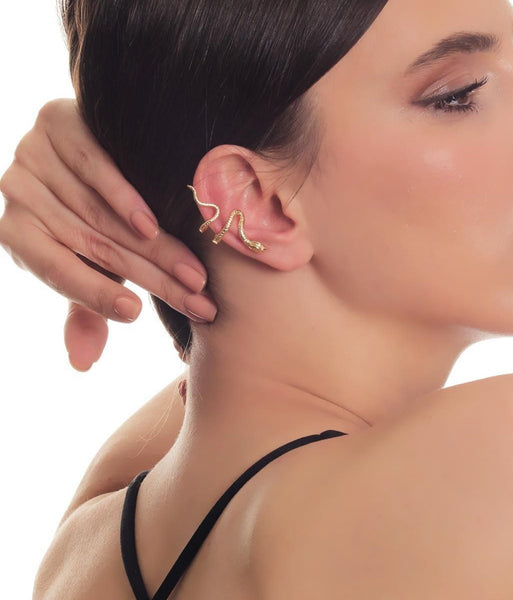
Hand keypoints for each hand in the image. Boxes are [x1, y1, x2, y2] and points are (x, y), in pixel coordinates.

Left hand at [0, 99, 215, 370]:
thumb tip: (83, 364)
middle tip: (196, 303)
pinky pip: (92, 166)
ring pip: (102, 215)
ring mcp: (33, 157)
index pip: (56, 270)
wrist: (76, 143)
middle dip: (151, 279)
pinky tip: (152, 225)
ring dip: (154, 250)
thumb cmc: (81, 214)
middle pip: (94, 246)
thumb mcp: (83, 260)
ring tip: (194, 276)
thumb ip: (84, 304)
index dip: (96, 295)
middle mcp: (19, 196)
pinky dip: (124, 198)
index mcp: (17, 234)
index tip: (137, 314)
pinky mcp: (57, 123)